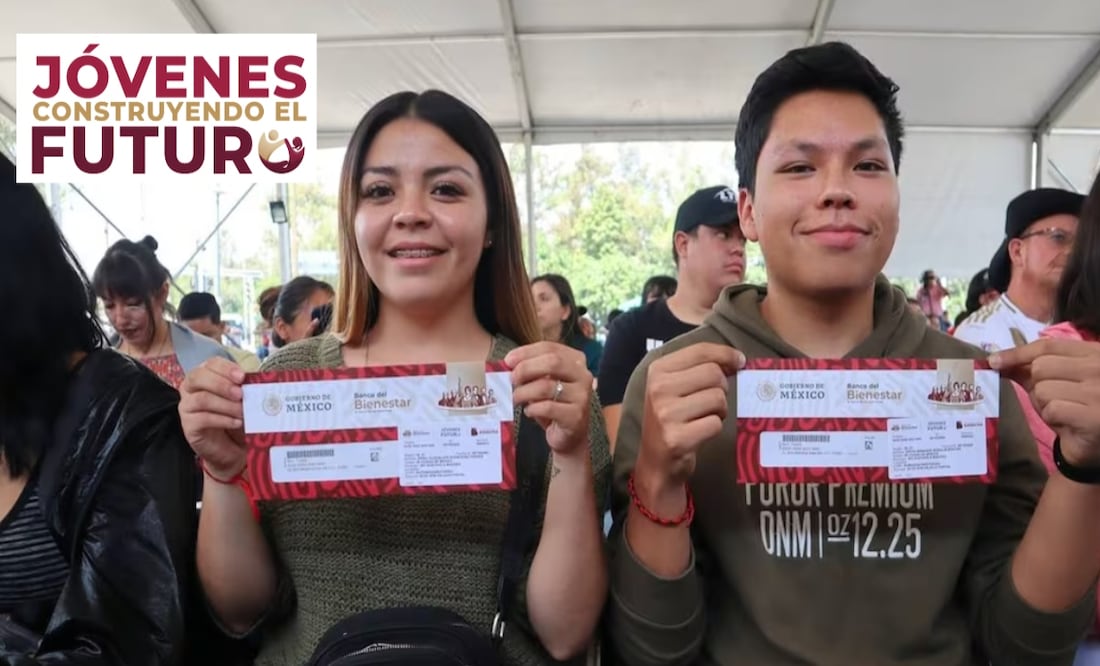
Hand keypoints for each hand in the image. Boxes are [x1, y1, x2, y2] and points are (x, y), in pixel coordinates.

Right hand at [179, 357, 247, 479]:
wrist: (231, 447)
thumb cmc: (237, 417)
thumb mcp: (244, 399)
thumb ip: (246, 387)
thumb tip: (258, 380)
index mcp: (206, 375)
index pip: (210, 364)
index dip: (225, 368)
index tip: (242, 376)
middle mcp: (191, 388)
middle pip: (198, 377)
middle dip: (221, 384)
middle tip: (240, 394)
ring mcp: (186, 407)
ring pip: (201, 399)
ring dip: (226, 404)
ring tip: (242, 411)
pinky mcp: (188, 426)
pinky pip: (201, 419)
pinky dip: (222, 419)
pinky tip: (236, 422)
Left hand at [506, 342, 592, 456]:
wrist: (569, 435)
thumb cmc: (553, 404)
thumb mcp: (542, 382)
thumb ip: (530, 370)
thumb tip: (507, 364)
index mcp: (576, 360)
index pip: (549, 347)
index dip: (526, 352)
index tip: (508, 361)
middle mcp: (583, 375)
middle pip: (553, 361)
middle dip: (526, 368)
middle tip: (511, 379)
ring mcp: (582, 396)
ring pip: (546, 386)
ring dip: (523, 392)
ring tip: (514, 399)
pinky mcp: (576, 416)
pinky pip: (547, 407)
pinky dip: (532, 409)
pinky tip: (529, 411)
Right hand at [636, 343, 743, 489]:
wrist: (656, 462)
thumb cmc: (671, 419)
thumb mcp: (675, 386)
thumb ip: (700, 368)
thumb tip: (737, 359)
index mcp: (657, 370)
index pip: (700, 350)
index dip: (726, 354)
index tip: (740, 361)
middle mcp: (658, 389)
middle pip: (713, 374)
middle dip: (721, 388)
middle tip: (711, 401)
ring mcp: (666, 414)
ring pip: (718, 399)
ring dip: (719, 410)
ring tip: (703, 418)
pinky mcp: (677, 438)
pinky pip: (715, 424)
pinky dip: (714, 428)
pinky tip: (700, 432)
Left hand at [991, 338, 1099, 464]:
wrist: (1097, 443)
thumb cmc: (1076, 409)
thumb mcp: (1054, 383)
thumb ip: (1029, 369)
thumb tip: (996, 360)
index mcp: (1094, 354)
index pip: (1048, 346)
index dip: (1018, 353)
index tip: (994, 361)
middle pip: (1041, 367)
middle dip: (1037, 385)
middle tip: (1055, 399)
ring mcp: (1099, 391)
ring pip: (1043, 389)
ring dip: (1044, 405)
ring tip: (1064, 412)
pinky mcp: (1094, 416)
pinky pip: (1053, 409)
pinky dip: (1052, 418)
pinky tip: (1068, 423)